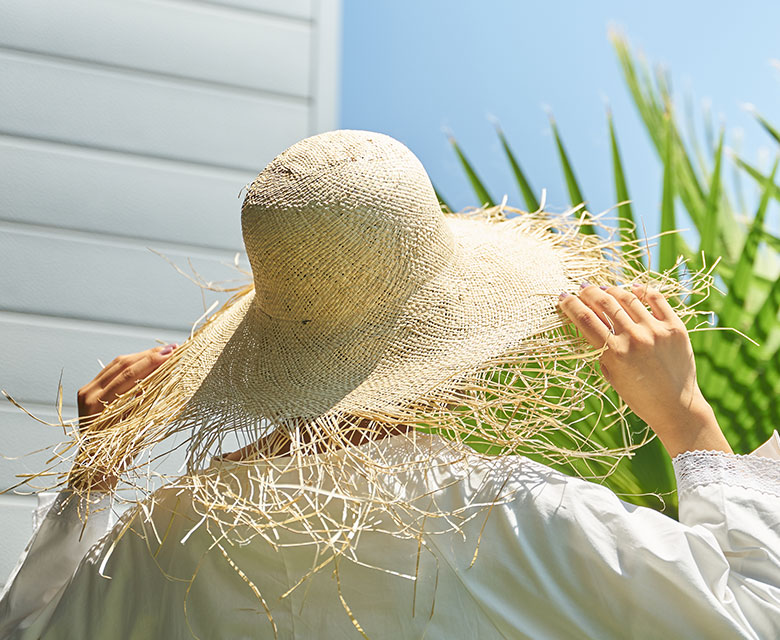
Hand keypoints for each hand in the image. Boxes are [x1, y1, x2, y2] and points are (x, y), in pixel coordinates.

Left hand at [73, 343, 177, 490]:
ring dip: (142, 356)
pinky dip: (132, 364)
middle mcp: (89, 393)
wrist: (92, 469)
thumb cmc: (116, 456)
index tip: (172, 354)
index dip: (151, 361)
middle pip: (123, 364)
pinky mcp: (89, 390)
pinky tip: (148, 360)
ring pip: (117, 364)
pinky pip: (112, 371)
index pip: (128, 373)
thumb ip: (147, 403)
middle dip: (150, 355)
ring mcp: (87, 390)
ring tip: (165, 352)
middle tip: (173, 349)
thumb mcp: (136, 429)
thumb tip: (171, 384)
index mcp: (98, 403)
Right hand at [557, 283, 730, 457]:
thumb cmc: (639, 396)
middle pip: (604, 303)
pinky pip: (657, 299)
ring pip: (627, 298)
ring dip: (611, 290)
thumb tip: (588, 321)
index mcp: (614, 354)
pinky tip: (632, 289)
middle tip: (582, 288)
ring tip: (603, 289)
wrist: (677, 408)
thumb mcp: (610, 373)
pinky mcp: (676, 327)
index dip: (571, 305)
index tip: (564, 297)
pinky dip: (642, 291)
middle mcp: (635, 339)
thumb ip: (600, 347)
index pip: (585, 319)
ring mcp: (657, 331)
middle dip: (588, 292)